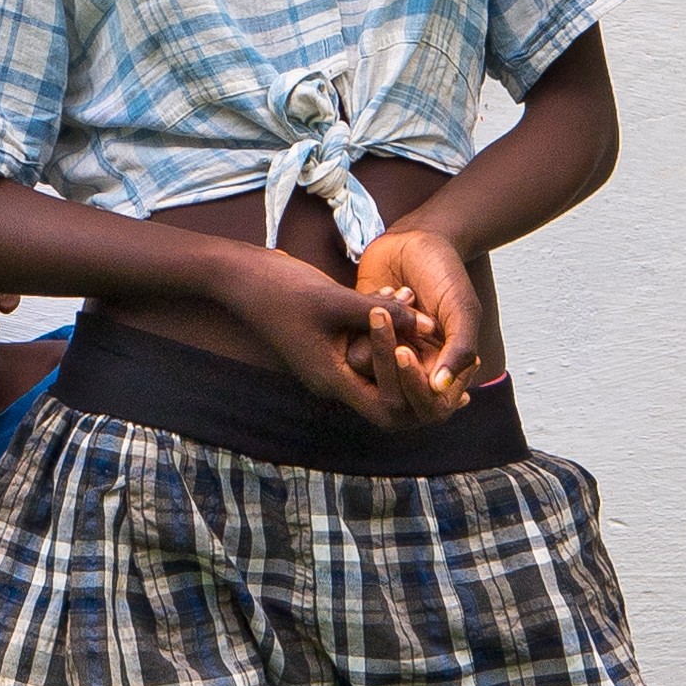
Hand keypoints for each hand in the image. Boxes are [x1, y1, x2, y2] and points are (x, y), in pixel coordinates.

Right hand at [200, 241, 461, 428]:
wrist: (241, 276)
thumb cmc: (282, 288)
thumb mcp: (336, 299)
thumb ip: (383, 312)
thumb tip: (429, 323)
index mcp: (331, 378)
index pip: (386, 409)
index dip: (415, 395)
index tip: (439, 368)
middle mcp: (331, 378)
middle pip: (386, 396)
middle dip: (415, 376)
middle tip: (444, 355)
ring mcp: (328, 362)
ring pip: (377, 366)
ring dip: (401, 344)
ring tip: (424, 317)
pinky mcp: (327, 344)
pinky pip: (365, 347)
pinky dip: (385, 331)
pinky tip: (402, 302)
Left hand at [351, 223, 482, 398]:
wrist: (417, 238)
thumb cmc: (446, 273)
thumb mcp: (462, 309)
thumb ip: (459, 349)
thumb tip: (440, 388)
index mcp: (443, 366)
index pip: (430, 404)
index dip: (415, 386)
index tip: (405, 352)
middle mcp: (414, 365)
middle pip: (396, 395)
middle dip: (391, 360)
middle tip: (390, 321)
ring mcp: (387, 351)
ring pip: (371, 369)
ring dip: (383, 333)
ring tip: (405, 293)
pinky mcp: (362, 335)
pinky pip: (353, 346)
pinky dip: (367, 320)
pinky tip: (387, 290)